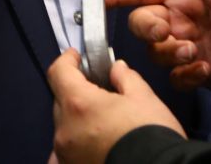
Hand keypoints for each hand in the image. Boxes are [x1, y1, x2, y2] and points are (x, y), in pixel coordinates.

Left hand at [48, 49, 184, 163]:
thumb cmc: (151, 134)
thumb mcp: (143, 98)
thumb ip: (125, 78)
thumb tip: (116, 69)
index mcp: (79, 104)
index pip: (58, 72)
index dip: (67, 60)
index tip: (76, 56)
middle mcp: (65, 129)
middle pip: (61, 99)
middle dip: (76, 91)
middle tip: (98, 90)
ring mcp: (65, 153)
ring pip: (64, 125)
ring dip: (77, 117)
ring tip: (101, 120)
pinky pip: (65, 150)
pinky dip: (75, 142)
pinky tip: (90, 143)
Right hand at [106, 0, 210, 89]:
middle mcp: (178, 17)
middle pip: (140, 24)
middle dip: (146, 28)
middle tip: (166, 31)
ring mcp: (187, 44)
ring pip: (155, 53)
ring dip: (166, 52)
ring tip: (191, 51)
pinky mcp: (200, 71)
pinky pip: (176, 79)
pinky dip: (184, 75)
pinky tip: (203, 68)